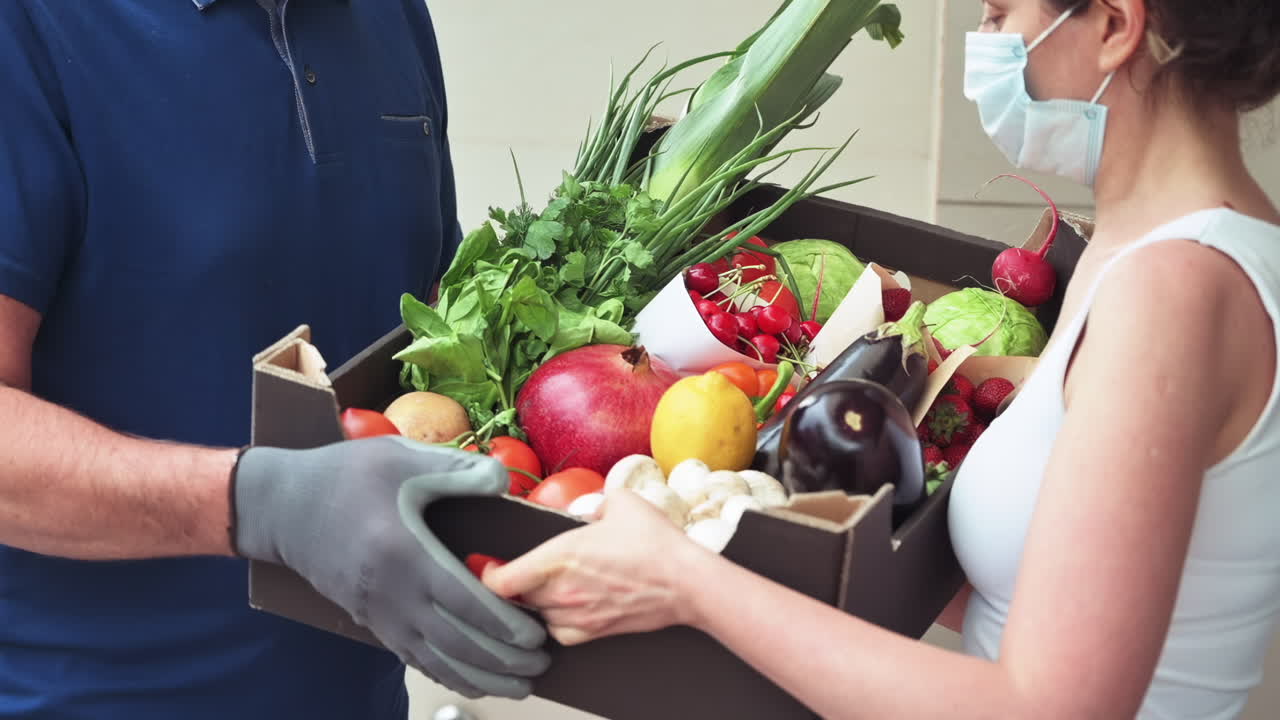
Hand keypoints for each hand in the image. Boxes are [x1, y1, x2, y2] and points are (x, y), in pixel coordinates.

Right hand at [231, 436, 549, 698]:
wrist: (282, 506)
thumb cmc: (344, 477)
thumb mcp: (399, 458)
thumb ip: (455, 469)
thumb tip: (503, 478)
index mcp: (405, 553)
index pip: (465, 602)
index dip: (504, 624)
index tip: (537, 635)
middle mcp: (392, 594)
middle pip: (457, 642)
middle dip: (503, 660)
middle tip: (542, 665)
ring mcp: (379, 613)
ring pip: (437, 659)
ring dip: (481, 677)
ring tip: (519, 686)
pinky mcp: (370, 621)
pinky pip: (414, 657)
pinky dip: (448, 673)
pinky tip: (473, 679)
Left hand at [482, 489, 705, 645]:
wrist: (685, 581)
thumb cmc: (655, 543)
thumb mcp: (622, 501)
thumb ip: (596, 503)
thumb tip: (591, 513)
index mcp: (559, 556)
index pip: (503, 580)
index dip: (489, 575)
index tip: (489, 567)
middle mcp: (562, 591)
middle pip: (519, 599)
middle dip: (516, 585)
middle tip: (520, 573)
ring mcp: (578, 615)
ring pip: (539, 616)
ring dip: (538, 603)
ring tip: (548, 587)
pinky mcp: (595, 631)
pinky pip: (560, 634)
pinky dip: (556, 623)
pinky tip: (566, 609)